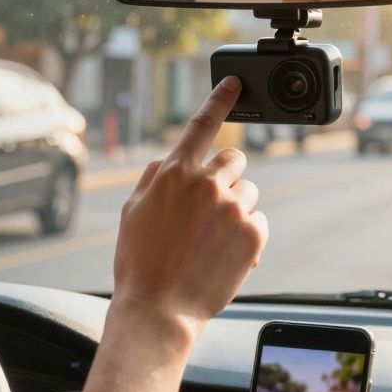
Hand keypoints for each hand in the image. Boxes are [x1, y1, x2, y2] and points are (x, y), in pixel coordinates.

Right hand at [111, 76, 267, 336]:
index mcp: (174, 174)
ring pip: (249, 192)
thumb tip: (168, 160)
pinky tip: (224, 256)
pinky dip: (247, 236)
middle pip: (235, 159)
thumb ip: (152, 179)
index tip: (236, 82)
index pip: (202, 125)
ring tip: (212, 241)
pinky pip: (259, 221)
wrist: (159, 309)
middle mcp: (206, 183)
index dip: (220, 99)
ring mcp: (233, 207)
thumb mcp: (132, 213)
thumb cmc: (139, 264)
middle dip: (227, 177)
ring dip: (237, 209)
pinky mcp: (253, 234)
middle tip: (211, 207)